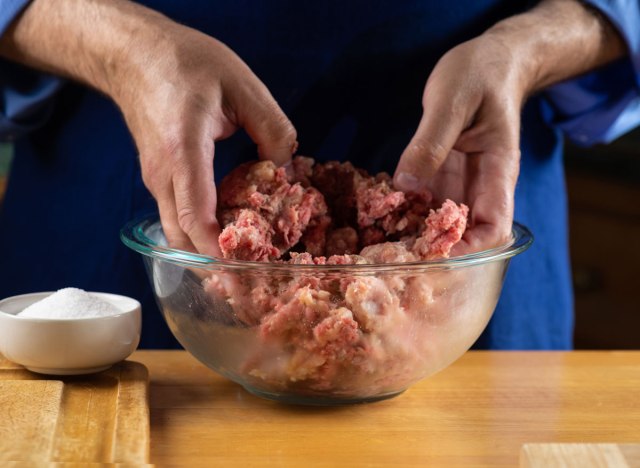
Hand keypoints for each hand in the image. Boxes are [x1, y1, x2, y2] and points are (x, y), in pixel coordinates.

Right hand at [112, 22, 296, 255]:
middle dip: (212, 266)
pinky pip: (176, 216)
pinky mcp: (158, 177)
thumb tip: (286, 165)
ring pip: (176, 232)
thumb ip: (272, 127)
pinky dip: (199, 233)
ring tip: (241, 267)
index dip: (218, 251)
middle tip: (247, 285)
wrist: (134, 54)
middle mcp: (163, 174)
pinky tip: (227, 234)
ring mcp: (155, 178)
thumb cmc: (185, 63)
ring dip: (205, 253)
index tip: (243, 272)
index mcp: (183, 151)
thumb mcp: (242, 84)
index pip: (195, 216)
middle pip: (181, 237)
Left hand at [393, 34, 522, 254]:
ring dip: (415, 234)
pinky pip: (424, 201)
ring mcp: (460, 182)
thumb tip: (407, 185)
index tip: (433, 254)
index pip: (494, 228)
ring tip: (381, 242)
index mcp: (497, 172)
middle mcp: (480, 185)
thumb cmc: (480, 75)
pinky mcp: (441, 175)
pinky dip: (405, 210)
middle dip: (434, 249)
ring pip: (440, 222)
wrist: (490, 62)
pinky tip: (380, 213)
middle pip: (465, 234)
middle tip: (394, 255)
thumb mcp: (452, 102)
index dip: (468, 249)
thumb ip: (430, 143)